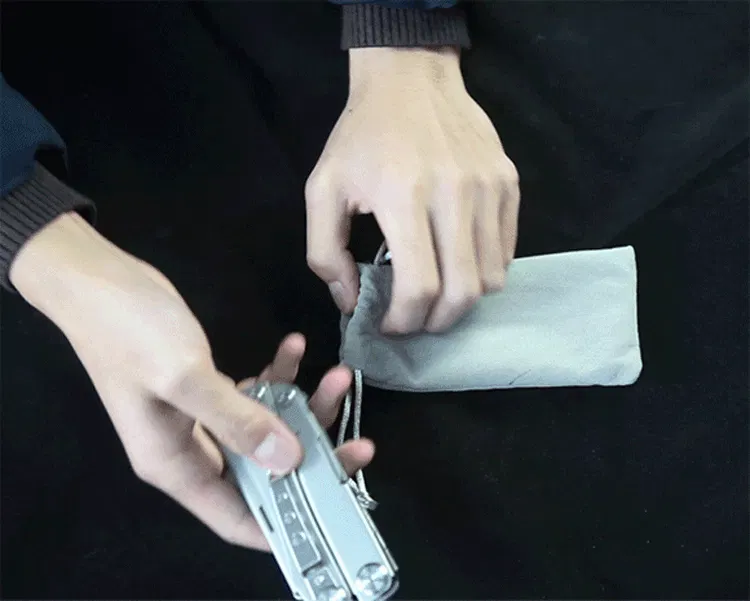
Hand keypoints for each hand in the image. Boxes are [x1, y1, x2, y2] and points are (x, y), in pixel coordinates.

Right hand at [10, 214, 371, 549]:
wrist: (94, 279)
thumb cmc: (130, 331)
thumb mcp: (184, 377)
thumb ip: (237, 420)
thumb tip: (289, 460)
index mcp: (175, 464)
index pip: (235, 517)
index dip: (282, 526)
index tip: (333, 515)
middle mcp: (188, 449)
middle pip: (261, 472)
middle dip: (311, 458)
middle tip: (357, 440)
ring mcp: (198, 417)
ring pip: (263, 429)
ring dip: (302, 405)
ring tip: (337, 374)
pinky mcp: (205, 386)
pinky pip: (251, 392)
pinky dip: (276, 375)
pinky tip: (294, 346)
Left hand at [306, 47, 519, 333]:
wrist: (410, 77)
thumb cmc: (361, 137)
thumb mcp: (322, 190)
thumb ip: (325, 254)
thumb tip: (352, 304)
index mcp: (404, 197)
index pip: (420, 287)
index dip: (405, 321)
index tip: (390, 324)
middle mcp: (455, 194)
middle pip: (463, 292)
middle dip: (438, 323)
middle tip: (417, 321)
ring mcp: (489, 188)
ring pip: (492, 277)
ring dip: (463, 301)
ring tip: (437, 294)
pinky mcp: (509, 182)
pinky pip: (507, 250)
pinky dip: (484, 271)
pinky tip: (458, 262)